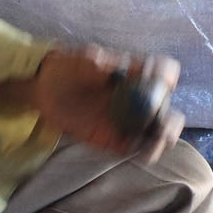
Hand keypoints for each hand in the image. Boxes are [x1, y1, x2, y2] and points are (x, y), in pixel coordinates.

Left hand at [26, 45, 184, 157]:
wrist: (42, 89)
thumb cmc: (66, 67)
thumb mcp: (86, 59)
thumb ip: (106, 64)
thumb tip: (126, 71)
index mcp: (136, 73)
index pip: (165, 72)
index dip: (168, 78)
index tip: (164, 85)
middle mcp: (138, 97)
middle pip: (166, 108)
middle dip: (170, 121)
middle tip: (162, 130)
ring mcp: (128, 119)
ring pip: (156, 131)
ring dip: (161, 139)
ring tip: (153, 145)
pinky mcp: (114, 137)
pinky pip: (135, 147)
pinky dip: (143, 151)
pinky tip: (141, 153)